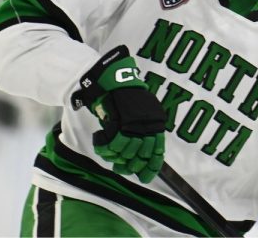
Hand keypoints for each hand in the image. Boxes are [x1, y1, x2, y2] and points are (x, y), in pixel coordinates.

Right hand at [71, 46, 166, 182]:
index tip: (144, 178)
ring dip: (116, 157)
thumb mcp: (143, 114)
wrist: (114, 79)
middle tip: (121, 167)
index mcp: (156, 124)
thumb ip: (144, 132)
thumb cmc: (127, 97)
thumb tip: (138, 156)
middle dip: (130, 165)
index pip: (157, 153)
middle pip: (140, 156)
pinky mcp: (118, 122)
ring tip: (110, 155)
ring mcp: (133, 124)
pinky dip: (104, 147)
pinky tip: (100, 141)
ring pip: (125, 152)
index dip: (150, 169)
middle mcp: (148, 125)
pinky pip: (112, 144)